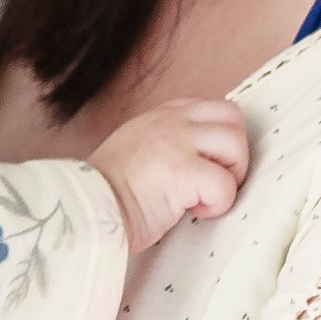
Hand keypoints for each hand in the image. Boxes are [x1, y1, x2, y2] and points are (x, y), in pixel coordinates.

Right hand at [90, 96, 251, 257]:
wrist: (85, 209)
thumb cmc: (106, 192)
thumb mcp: (135, 150)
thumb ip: (164, 143)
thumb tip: (197, 159)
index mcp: (160, 115)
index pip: (211, 108)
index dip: (218, 139)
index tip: (206, 165)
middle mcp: (171, 121)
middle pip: (232, 117)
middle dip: (233, 152)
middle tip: (216, 181)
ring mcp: (177, 141)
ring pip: (235, 143)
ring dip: (231, 175)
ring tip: (206, 196)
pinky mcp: (183, 170)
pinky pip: (225, 184)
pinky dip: (218, 204)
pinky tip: (193, 212)